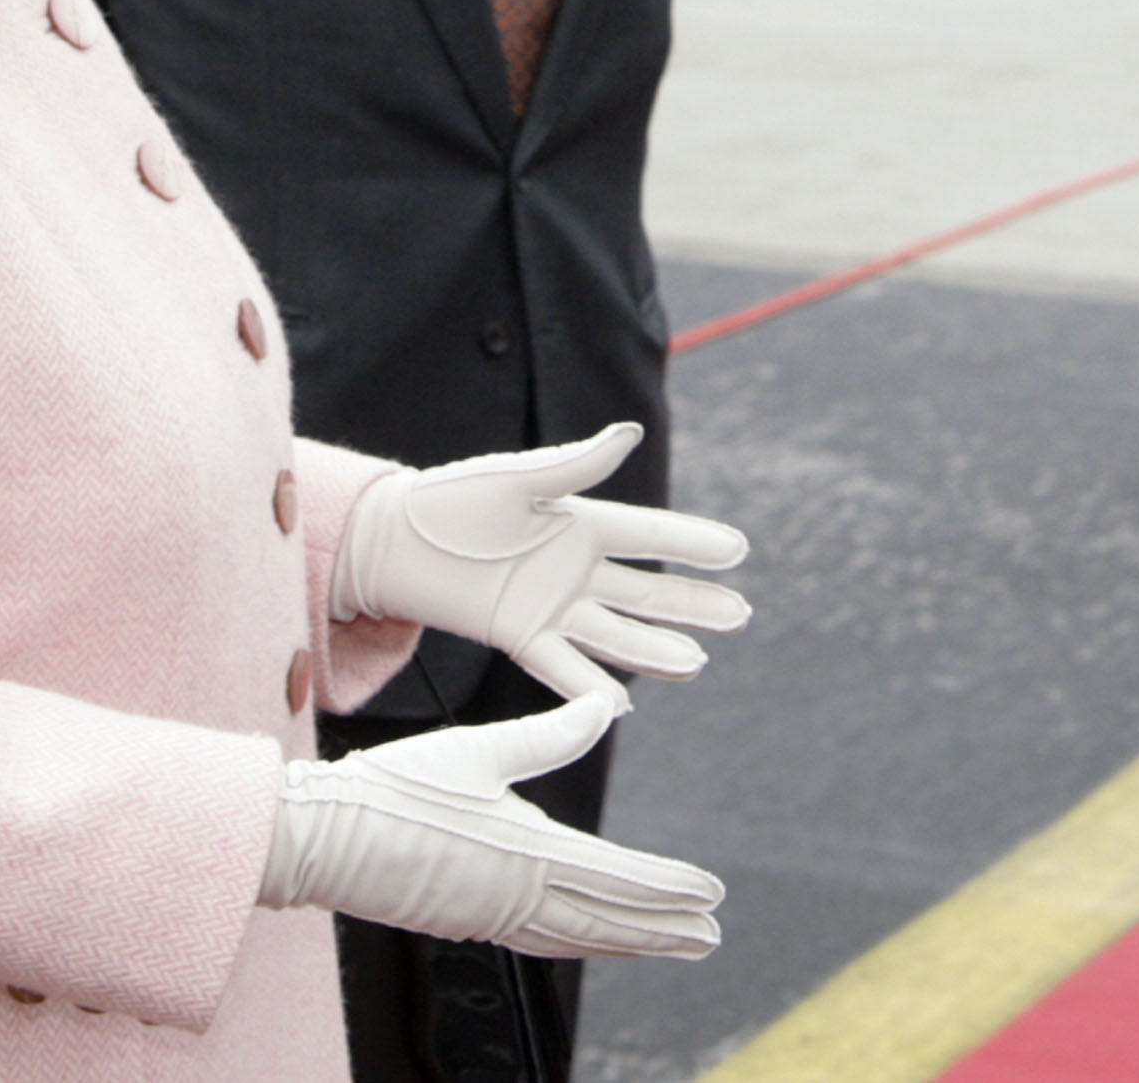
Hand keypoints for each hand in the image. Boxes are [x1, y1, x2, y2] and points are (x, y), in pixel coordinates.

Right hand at [256, 694, 721, 958]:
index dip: (669, 888)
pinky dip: (580, 943)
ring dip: (630, 941)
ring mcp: (492, 915)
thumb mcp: (478, 749)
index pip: (616, 878)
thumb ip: (548, 736)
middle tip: (711, 933)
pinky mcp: (469, 921)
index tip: (712, 894)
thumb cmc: (396, 787)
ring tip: (672, 942)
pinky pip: (541, 941)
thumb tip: (605, 708)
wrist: (324, 837)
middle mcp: (517, 895)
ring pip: (578, 937)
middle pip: (607, 920)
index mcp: (528, 852)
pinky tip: (593, 939)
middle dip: (664, 928)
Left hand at [334, 425, 749, 705]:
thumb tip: (631, 433)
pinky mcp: (520, 636)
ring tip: (698, 663)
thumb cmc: (456, 498)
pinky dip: (591, 687)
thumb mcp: (517, 477)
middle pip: (647, 591)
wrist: (399, 539)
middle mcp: (575, 569)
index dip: (693, 542)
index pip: (650, 534)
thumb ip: (575, 466)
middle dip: (693, 603)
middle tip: (740, 615)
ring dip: (656, 650)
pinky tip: (624, 704)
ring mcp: (551, 607)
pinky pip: (564, 667)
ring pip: (617, 633)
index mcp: (580, 522)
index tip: (738, 549)